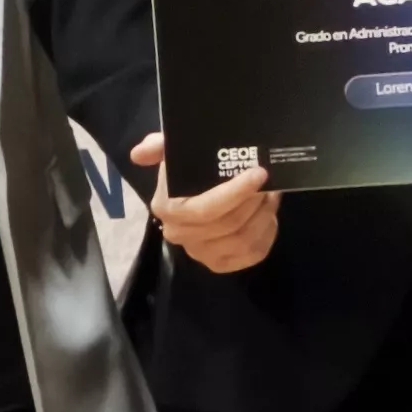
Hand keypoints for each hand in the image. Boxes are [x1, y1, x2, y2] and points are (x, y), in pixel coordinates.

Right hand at [136, 133, 279, 272]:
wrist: (201, 192)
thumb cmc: (189, 171)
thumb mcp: (174, 151)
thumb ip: (159, 146)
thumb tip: (139, 153)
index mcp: (167, 209)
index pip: (204, 209)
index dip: (235, 193)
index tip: (258, 173)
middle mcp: (180, 235)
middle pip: (228, 224)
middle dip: (254, 201)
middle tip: (269, 182)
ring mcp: (201, 253)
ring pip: (243, 240)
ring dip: (263, 215)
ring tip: (271, 195)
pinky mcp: (221, 264)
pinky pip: (252, 254)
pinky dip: (266, 233)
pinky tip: (269, 216)